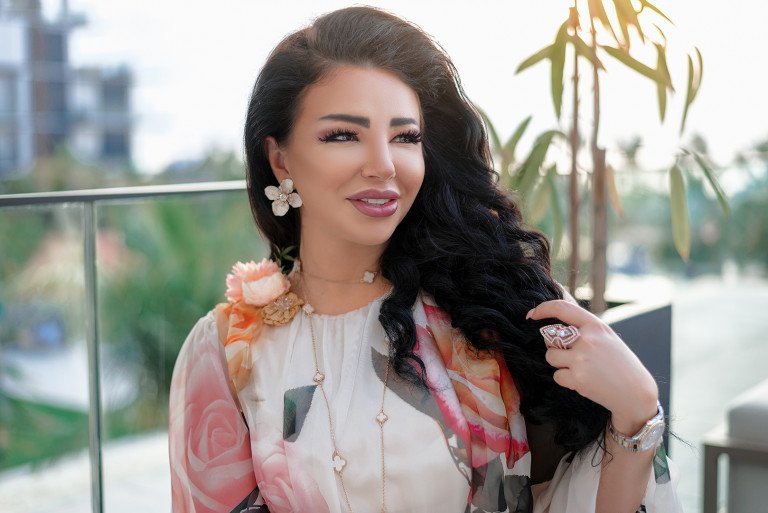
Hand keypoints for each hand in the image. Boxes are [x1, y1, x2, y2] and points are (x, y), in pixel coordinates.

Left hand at [526, 300, 658, 433]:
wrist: (635, 393)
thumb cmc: (619, 363)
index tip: (532, 314)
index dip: (543, 309)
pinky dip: (566, 380)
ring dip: (560, 364)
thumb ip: (584, 328)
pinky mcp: (577, 379)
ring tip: (581, 369)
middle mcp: (587, 340)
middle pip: (551, 337)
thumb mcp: (606, 337)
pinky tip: (584, 381)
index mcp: (595, 326)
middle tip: (575, 356)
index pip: (562, 308)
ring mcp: (581, 359)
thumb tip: (556, 321)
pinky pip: (557, 375)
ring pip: (551, 356)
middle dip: (555, 346)